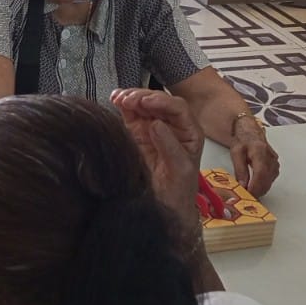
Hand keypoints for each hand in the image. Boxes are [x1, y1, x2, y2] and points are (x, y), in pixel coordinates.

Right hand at [111, 88, 203, 217]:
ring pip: (144, 105)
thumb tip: (156, 124)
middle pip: (159, 102)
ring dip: (131, 97)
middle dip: (143, 97)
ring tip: (119, 98)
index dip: (162, 101)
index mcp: (189, 132)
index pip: (178, 108)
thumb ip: (170, 146)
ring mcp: (154, 128)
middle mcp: (173, 126)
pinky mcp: (138, 133)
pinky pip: (131, 114)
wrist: (164, 207)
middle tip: (128, 99)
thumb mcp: (180, 170)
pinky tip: (116, 100)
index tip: (146, 102)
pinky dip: (123, 105)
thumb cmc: (179, 191)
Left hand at [230, 134, 279, 196]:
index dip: (255, 186)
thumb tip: (243, 185)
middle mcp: (270, 158)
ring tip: (248, 192)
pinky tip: (254, 186)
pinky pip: (270, 180)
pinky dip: (263, 186)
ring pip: (269, 182)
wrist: (251, 134)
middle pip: (266, 180)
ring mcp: (275, 163)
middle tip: (245, 197)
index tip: (248, 194)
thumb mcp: (236, 153)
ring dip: (259, 190)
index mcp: (260, 151)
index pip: (261, 172)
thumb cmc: (243, 142)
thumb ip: (240, 169)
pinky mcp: (275, 167)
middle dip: (256, 191)